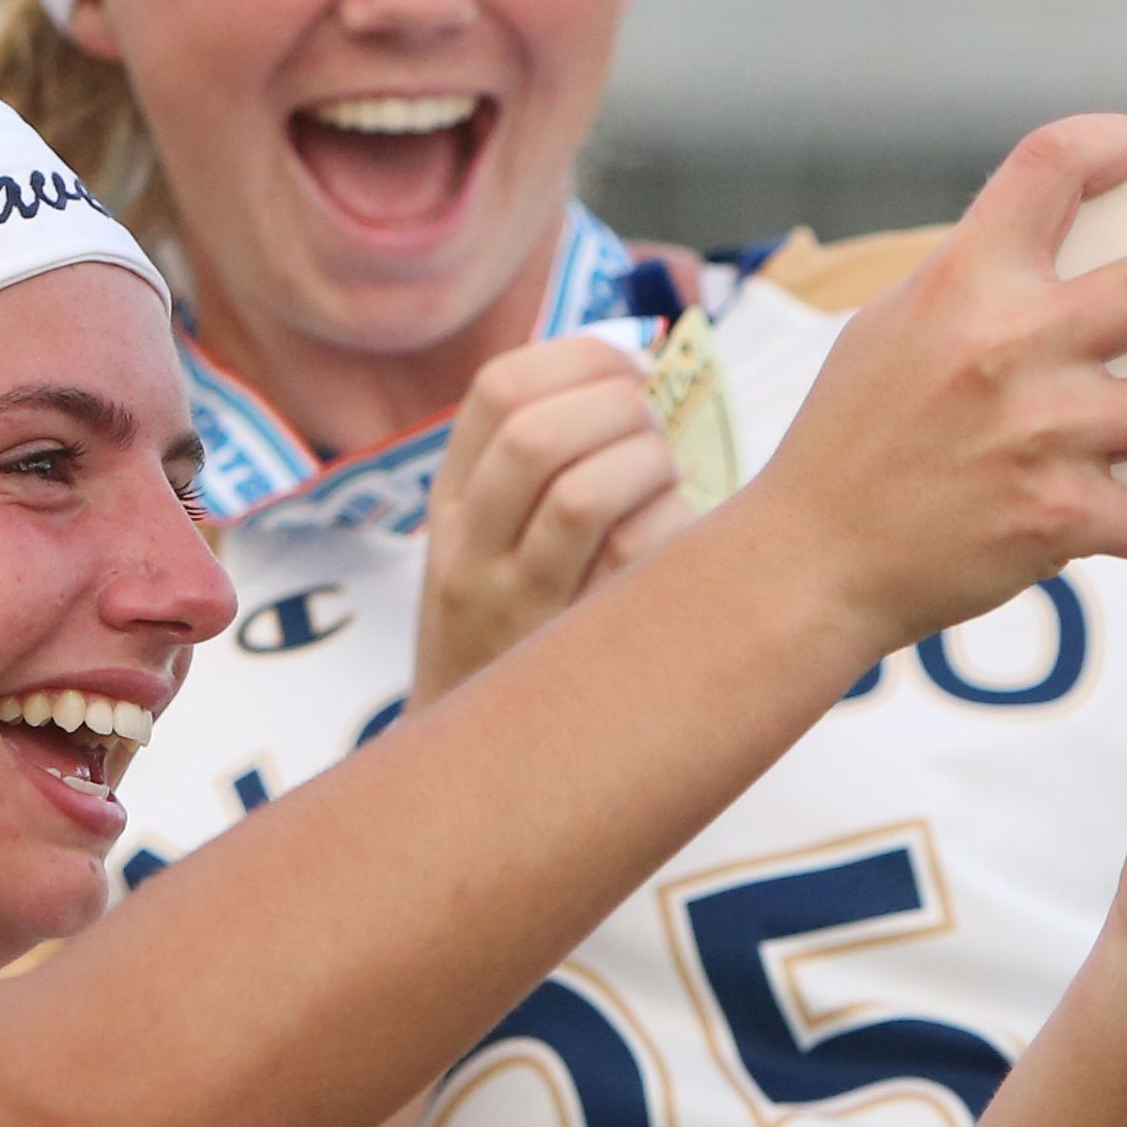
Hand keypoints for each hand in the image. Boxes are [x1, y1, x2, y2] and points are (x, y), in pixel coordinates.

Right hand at [412, 335, 690, 703]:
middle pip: (536, 431)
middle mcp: (469, 552)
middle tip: (651, 424)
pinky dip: (673, 525)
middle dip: (618, 403)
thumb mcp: (489, 539)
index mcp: (448, 503)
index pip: (497, 390)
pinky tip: (677, 537)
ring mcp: (519, 608)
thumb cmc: (513, 628)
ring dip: (647, 463)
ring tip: (661, 476)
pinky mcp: (577, 652)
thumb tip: (635, 361)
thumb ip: (538, 459)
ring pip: (585, 495)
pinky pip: (637, 560)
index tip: (628, 367)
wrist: (472, 770)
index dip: (579, 357)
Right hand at [736, 115, 1126, 657]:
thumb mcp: (895, 327)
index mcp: (966, 277)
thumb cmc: (850, 437)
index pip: (1056, 162)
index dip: (1118, 142)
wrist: (808, 559)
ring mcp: (1041, 435)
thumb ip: (980, 284)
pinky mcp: (1058, 520)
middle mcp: (1011, 346)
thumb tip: (1062, 254)